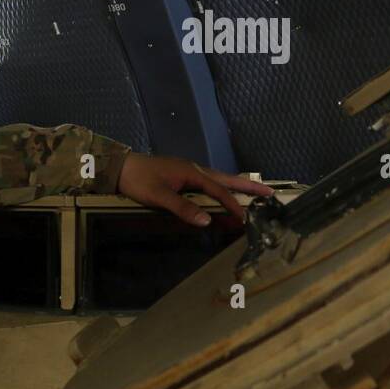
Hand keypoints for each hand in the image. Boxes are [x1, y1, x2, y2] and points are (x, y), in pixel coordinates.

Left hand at [116, 153, 274, 225]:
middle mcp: (194, 169)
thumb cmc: (138, 181)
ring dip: (236, 186)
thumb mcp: (158, 196)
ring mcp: (188, 170)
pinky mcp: (181, 174)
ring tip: (254, 193)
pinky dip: (221, 187)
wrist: (120, 167)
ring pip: (218, 179)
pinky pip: (208, 181)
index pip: (218, 191)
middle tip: (269, 193)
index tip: (244, 218)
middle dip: (248, 186)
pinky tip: (222, 193)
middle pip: (226, 179)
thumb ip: (182, 208)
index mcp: (192, 173)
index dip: (232, 205)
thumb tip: (207, 221)